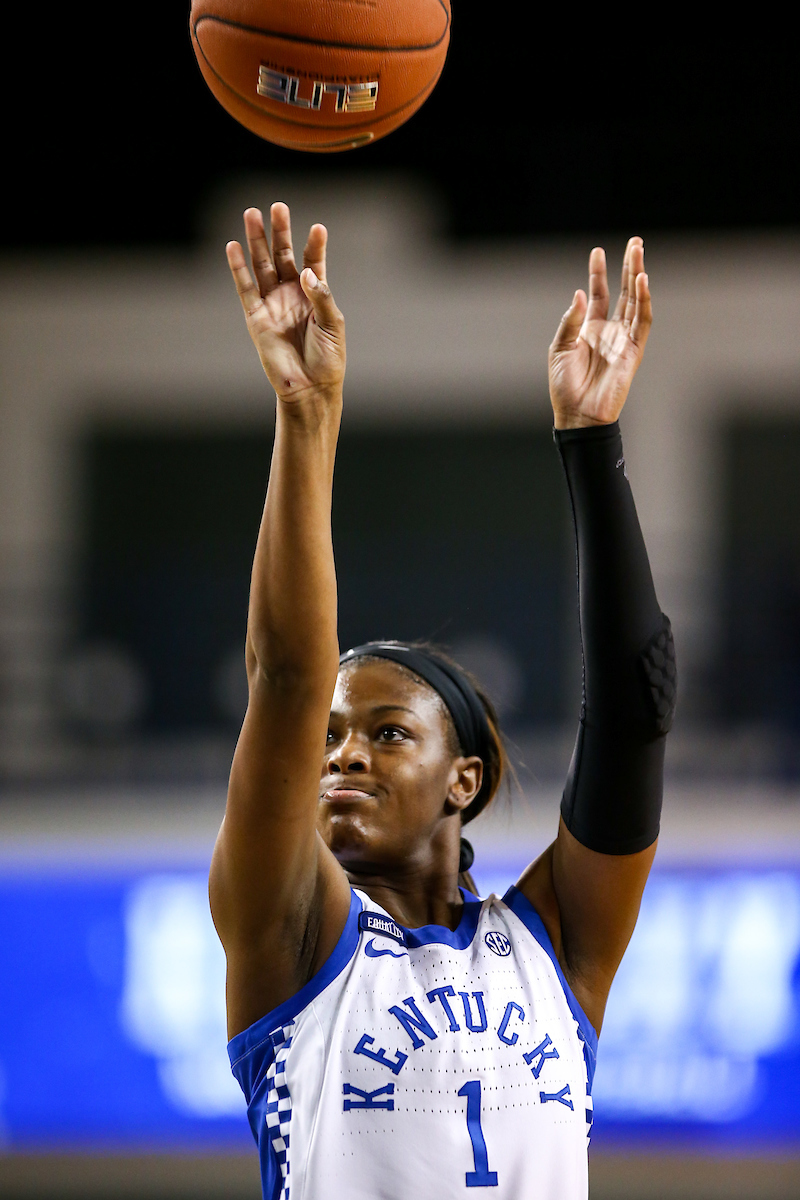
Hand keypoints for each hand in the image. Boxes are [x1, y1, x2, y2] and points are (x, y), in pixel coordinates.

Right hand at [226, 203, 345, 401]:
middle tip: (278, 207)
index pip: (313, 262)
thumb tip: (305, 273)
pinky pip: (245, 288)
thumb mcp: (332, 324)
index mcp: (314, 294)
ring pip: (262, 266)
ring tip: (252, 214)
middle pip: (283, 256)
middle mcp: (292, 294)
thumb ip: (321, 296)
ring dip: (257, 241)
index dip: (315, 245)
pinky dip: (238, 269)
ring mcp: (272, 304)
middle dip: (280, 232)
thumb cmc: (328, 358)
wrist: (309, 388)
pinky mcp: (256, 317)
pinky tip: (234, 247)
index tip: (318, 228)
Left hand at [548, 237, 651, 428]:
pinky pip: (642, 322)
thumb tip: (580, 293)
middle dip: (627, 266)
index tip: (597, 250)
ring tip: (638, 252)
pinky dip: (643, 301)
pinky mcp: (634, 351)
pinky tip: (641, 281)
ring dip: (637, 276)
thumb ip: (570, 321)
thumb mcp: (559, 348)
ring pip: (635, 301)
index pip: (598, 293)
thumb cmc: (565, 386)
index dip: (598, 273)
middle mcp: (609, 331)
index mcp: (590, 329)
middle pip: (622, 291)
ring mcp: (623, 339)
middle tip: (634, 242)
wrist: (577, 414)